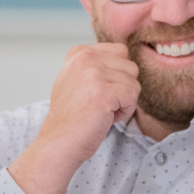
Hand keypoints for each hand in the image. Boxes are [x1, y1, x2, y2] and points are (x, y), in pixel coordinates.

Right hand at [8, 43, 139, 193]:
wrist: (60, 142)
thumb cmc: (72, 116)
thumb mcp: (77, 79)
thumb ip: (96, 64)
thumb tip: (124, 54)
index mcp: (79, 53)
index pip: (120, 52)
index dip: (116, 76)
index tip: (97, 92)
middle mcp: (85, 58)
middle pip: (130, 67)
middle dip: (123, 88)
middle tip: (101, 103)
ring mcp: (94, 74)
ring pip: (134, 83)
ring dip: (124, 102)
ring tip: (102, 111)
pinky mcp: (104, 92)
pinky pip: (132, 97)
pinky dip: (124, 112)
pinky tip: (106, 118)